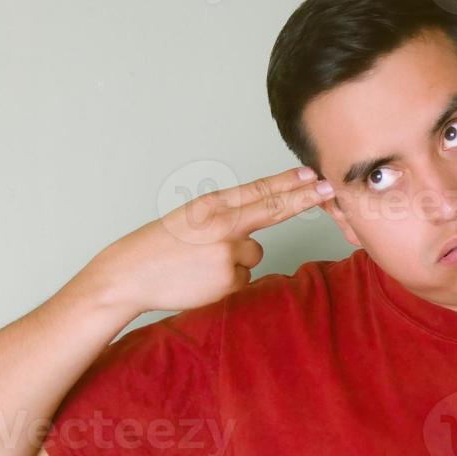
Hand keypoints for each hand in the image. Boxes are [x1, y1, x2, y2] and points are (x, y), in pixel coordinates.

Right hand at [77, 167, 333, 313]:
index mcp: (211, 205)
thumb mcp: (191, 217)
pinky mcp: (228, 281)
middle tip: (328, 188)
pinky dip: (228, 280)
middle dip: (303, 199)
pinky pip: (243, 277)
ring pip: (254, 254)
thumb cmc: (159, 246)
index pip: (258, 190)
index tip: (312, 174)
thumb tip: (262, 213)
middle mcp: (223, 225)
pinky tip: (201, 278)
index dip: (288, 182)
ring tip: (202, 263)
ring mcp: (227, 254)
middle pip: (273, 209)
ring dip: (237, 260)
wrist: (128, 276)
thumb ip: (227, 215)